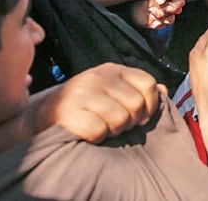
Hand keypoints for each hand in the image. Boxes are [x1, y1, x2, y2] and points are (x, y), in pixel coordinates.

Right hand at [32, 63, 162, 143]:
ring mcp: (82, 93)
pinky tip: (90, 133)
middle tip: (117, 124)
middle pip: (136, 105)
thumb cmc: (85, 104)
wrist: (43, 112)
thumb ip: (138, 89)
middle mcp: (98, 77)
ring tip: (103, 127)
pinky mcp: (67, 112)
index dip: (150, 105)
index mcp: (113, 70)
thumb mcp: (112, 90)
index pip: (148, 84)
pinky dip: (97, 137)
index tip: (140, 116)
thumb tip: (164, 91)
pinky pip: (98, 131)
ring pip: (120, 120)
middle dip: (130, 121)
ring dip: (114, 130)